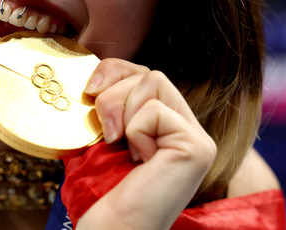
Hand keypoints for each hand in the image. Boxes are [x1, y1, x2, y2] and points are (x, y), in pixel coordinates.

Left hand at [76, 59, 216, 229]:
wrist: (112, 228)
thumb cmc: (102, 190)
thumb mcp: (104, 133)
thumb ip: (112, 102)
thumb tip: (96, 76)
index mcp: (167, 125)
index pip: (145, 74)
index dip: (114, 71)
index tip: (89, 90)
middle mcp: (188, 129)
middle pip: (150, 73)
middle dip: (113, 92)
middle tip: (106, 130)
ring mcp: (197, 138)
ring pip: (154, 81)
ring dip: (122, 111)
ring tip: (122, 146)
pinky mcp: (196, 146)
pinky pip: (154, 110)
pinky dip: (135, 132)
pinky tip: (140, 160)